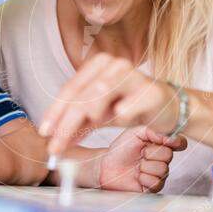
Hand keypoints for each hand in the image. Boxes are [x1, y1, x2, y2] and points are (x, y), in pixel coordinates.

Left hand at [39, 54, 180, 153]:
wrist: (167, 108)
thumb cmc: (131, 106)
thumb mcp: (100, 116)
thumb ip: (78, 124)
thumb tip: (53, 140)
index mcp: (98, 65)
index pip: (70, 89)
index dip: (55, 112)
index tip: (45, 133)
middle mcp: (114, 65)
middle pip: (83, 94)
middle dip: (66, 123)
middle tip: (55, 146)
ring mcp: (133, 75)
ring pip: (102, 91)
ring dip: (87, 113)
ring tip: (78, 133)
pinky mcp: (151, 91)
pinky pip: (132, 102)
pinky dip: (123, 111)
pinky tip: (117, 118)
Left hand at [97, 127, 185, 192]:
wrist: (106, 166)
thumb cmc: (120, 149)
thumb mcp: (135, 133)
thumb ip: (154, 131)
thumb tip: (171, 138)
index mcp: (161, 145)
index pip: (180, 143)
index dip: (177, 142)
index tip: (168, 141)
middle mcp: (162, 161)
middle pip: (169, 156)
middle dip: (151, 153)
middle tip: (140, 154)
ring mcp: (159, 175)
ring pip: (162, 170)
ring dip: (145, 167)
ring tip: (136, 166)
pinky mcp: (152, 188)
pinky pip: (155, 183)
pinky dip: (143, 178)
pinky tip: (136, 176)